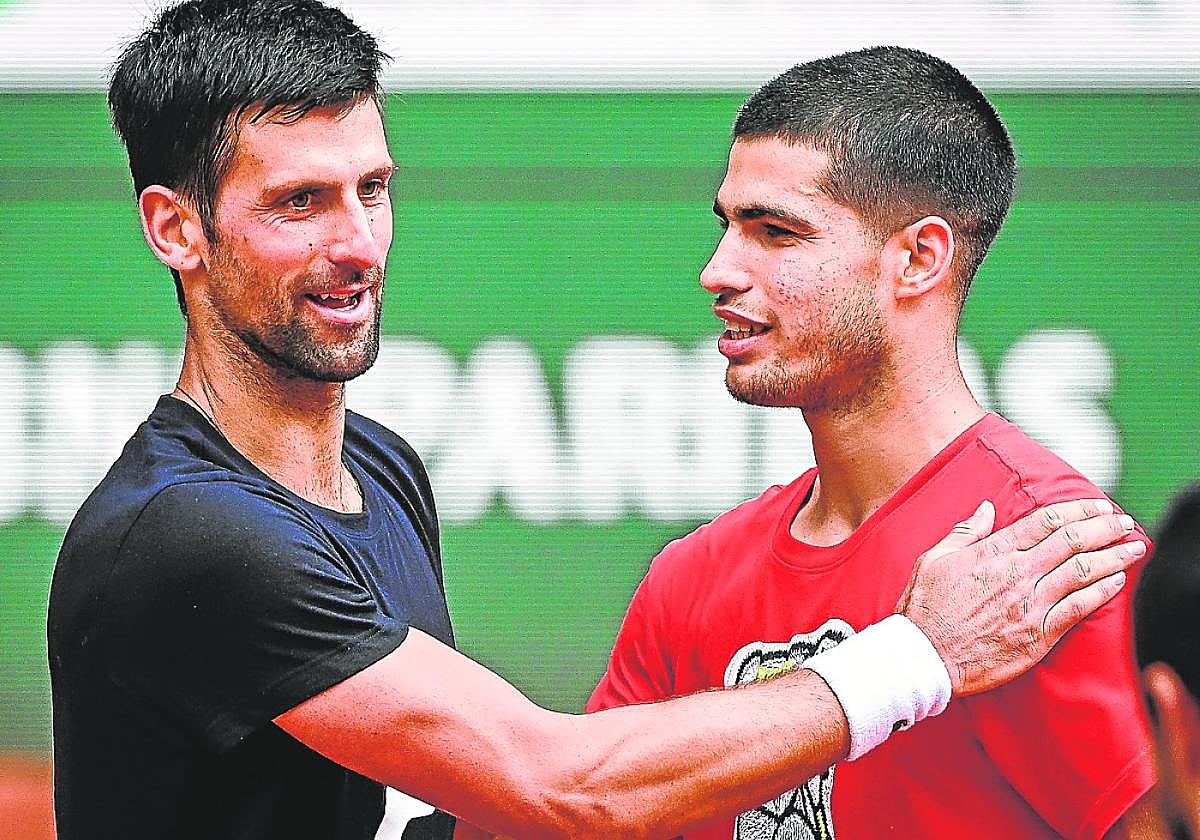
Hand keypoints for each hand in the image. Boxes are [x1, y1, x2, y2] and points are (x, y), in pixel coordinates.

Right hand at [895, 499, 1141, 694]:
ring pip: (1082, 571)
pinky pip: (1078, 608)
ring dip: (1113, 555)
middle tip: (1123, 520)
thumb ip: (965, 532)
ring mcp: (1030, 605)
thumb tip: (986, 509)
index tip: (1097, 505)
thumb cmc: (924, 608)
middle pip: (1071, 541)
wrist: (925, 656)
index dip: (1077, 510)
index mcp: (992, 553)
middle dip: (1103, 527)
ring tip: (1134, 546)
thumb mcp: (933, 559)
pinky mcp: (1038, 634)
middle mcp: (1016, 574)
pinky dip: (1101, 592)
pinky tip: (1117, 581)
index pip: (1045, 522)